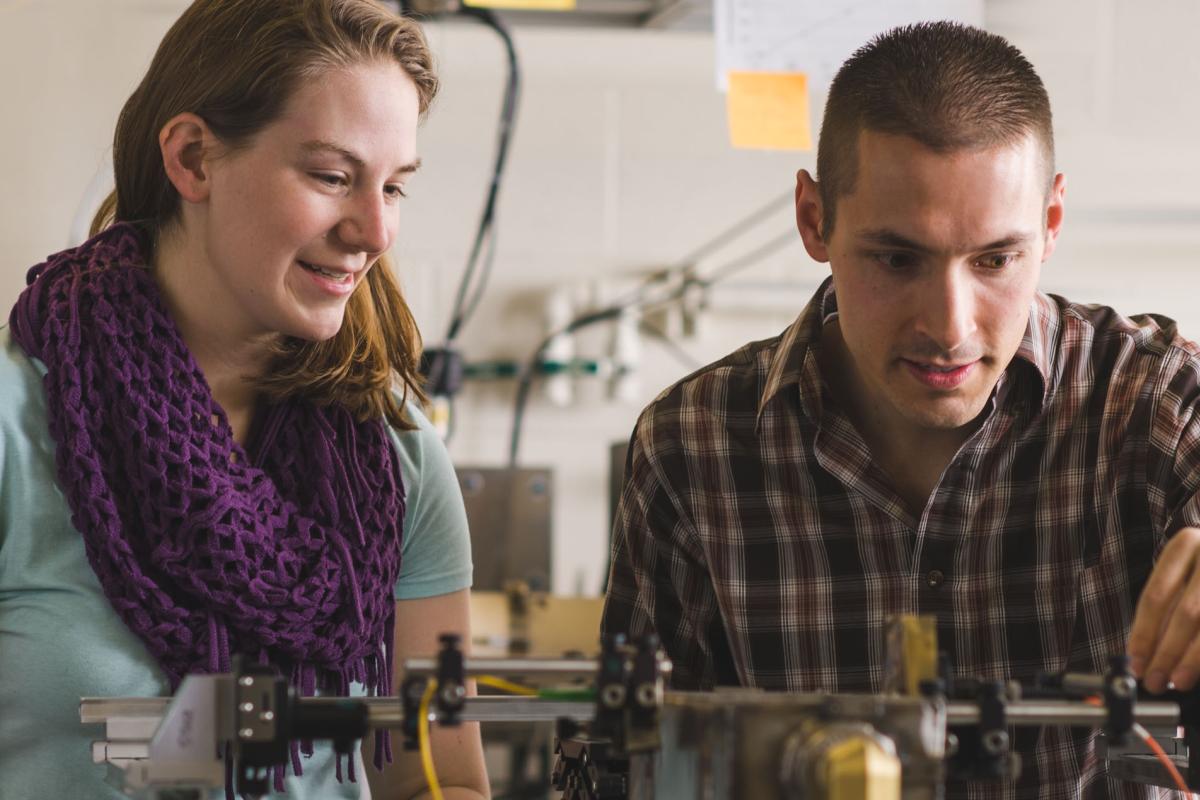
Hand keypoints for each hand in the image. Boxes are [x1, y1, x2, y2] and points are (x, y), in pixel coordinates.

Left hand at [1128, 527, 1199, 692]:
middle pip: (1186, 613)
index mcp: (1185, 544)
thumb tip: (1143, 652)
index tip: (1135, 662)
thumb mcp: (1184, 575)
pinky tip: (1198, 669)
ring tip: (1179, 681)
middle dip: (1167, 652)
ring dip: (1192, 659)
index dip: (1143, 633)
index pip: (1156, 595)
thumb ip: (1165, 608)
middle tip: (1155, 680)